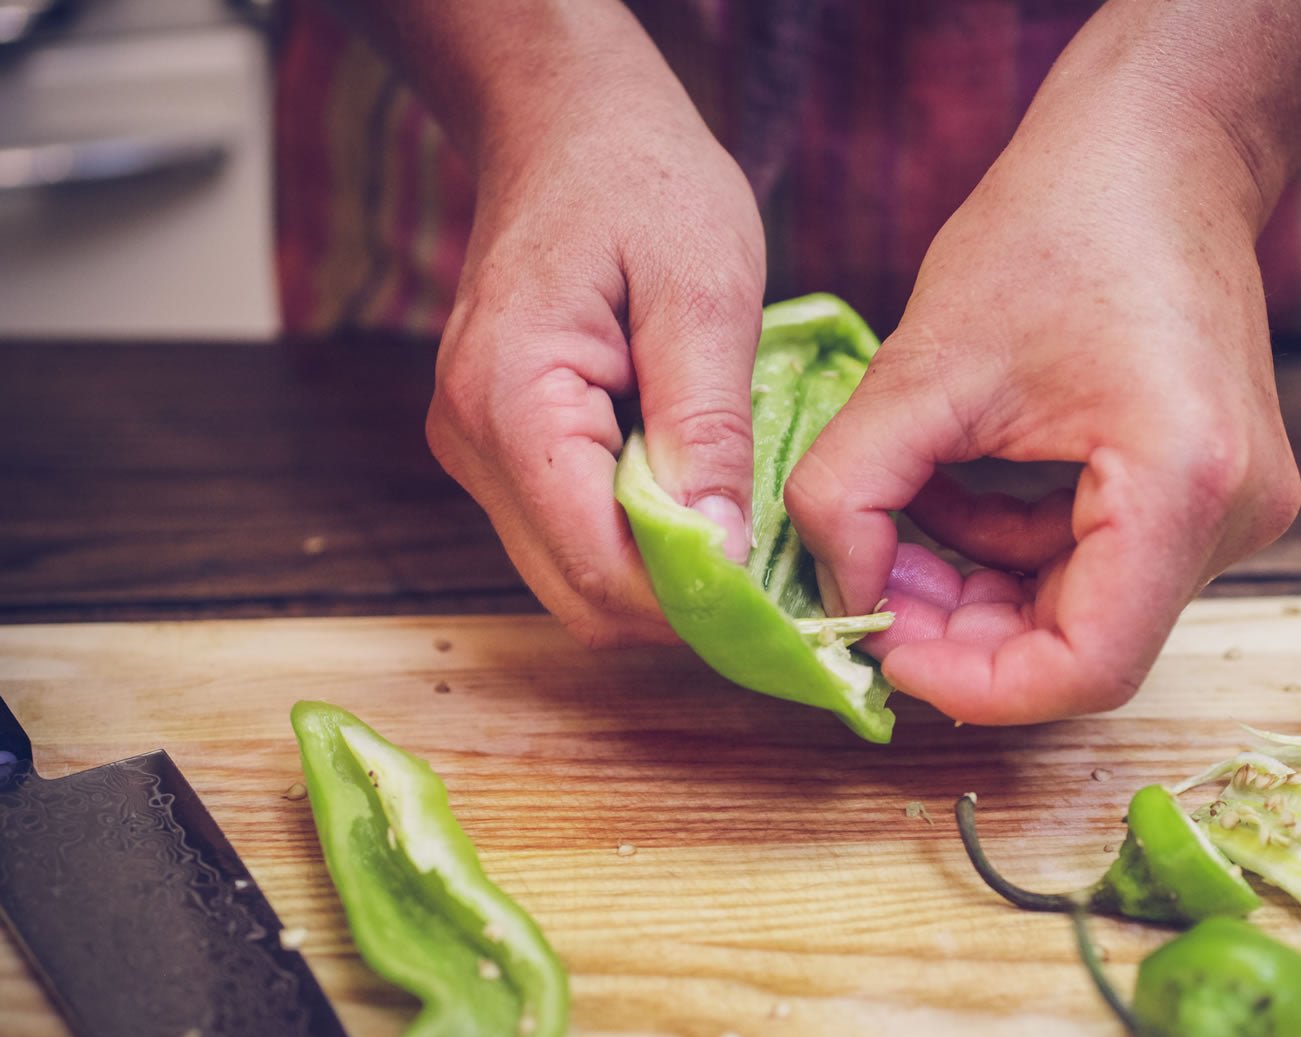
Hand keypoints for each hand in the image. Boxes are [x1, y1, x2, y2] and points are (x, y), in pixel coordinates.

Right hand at [422, 12, 764, 647]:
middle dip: (683, 604)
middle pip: (579, 592)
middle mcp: (473, 441)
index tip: (786, 599)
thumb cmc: (642, 184)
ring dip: (665, 579)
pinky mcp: (503, 449)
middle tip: (783, 580)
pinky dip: (641, 543)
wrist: (570, 128)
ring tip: (750, 537)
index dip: (694, 601)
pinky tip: (702, 503)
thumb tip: (722, 552)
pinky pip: (572, 535)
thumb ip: (708, 426)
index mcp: (512, 399)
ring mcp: (478, 450)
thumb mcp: (705, 292)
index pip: (597, 564)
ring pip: (574, 576)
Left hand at [784, 26, 1300, 724]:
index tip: (886, 654)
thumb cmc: (1056, 225)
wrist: (1157, 146)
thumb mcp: (922, 365)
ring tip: (894, 539)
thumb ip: (853, 492)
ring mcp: (1228, 507)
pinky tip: (942, 504)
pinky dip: (1009, 555)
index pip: (1086, 668)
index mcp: (1183, 483)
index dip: (973, 685)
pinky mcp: (1204, 492)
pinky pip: (1095, 564)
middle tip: (871, 594)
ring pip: (1084, 612)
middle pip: (1084, 648)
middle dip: (962, 638)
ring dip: (978, 596)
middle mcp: (1232, 514)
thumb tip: (841, 595)